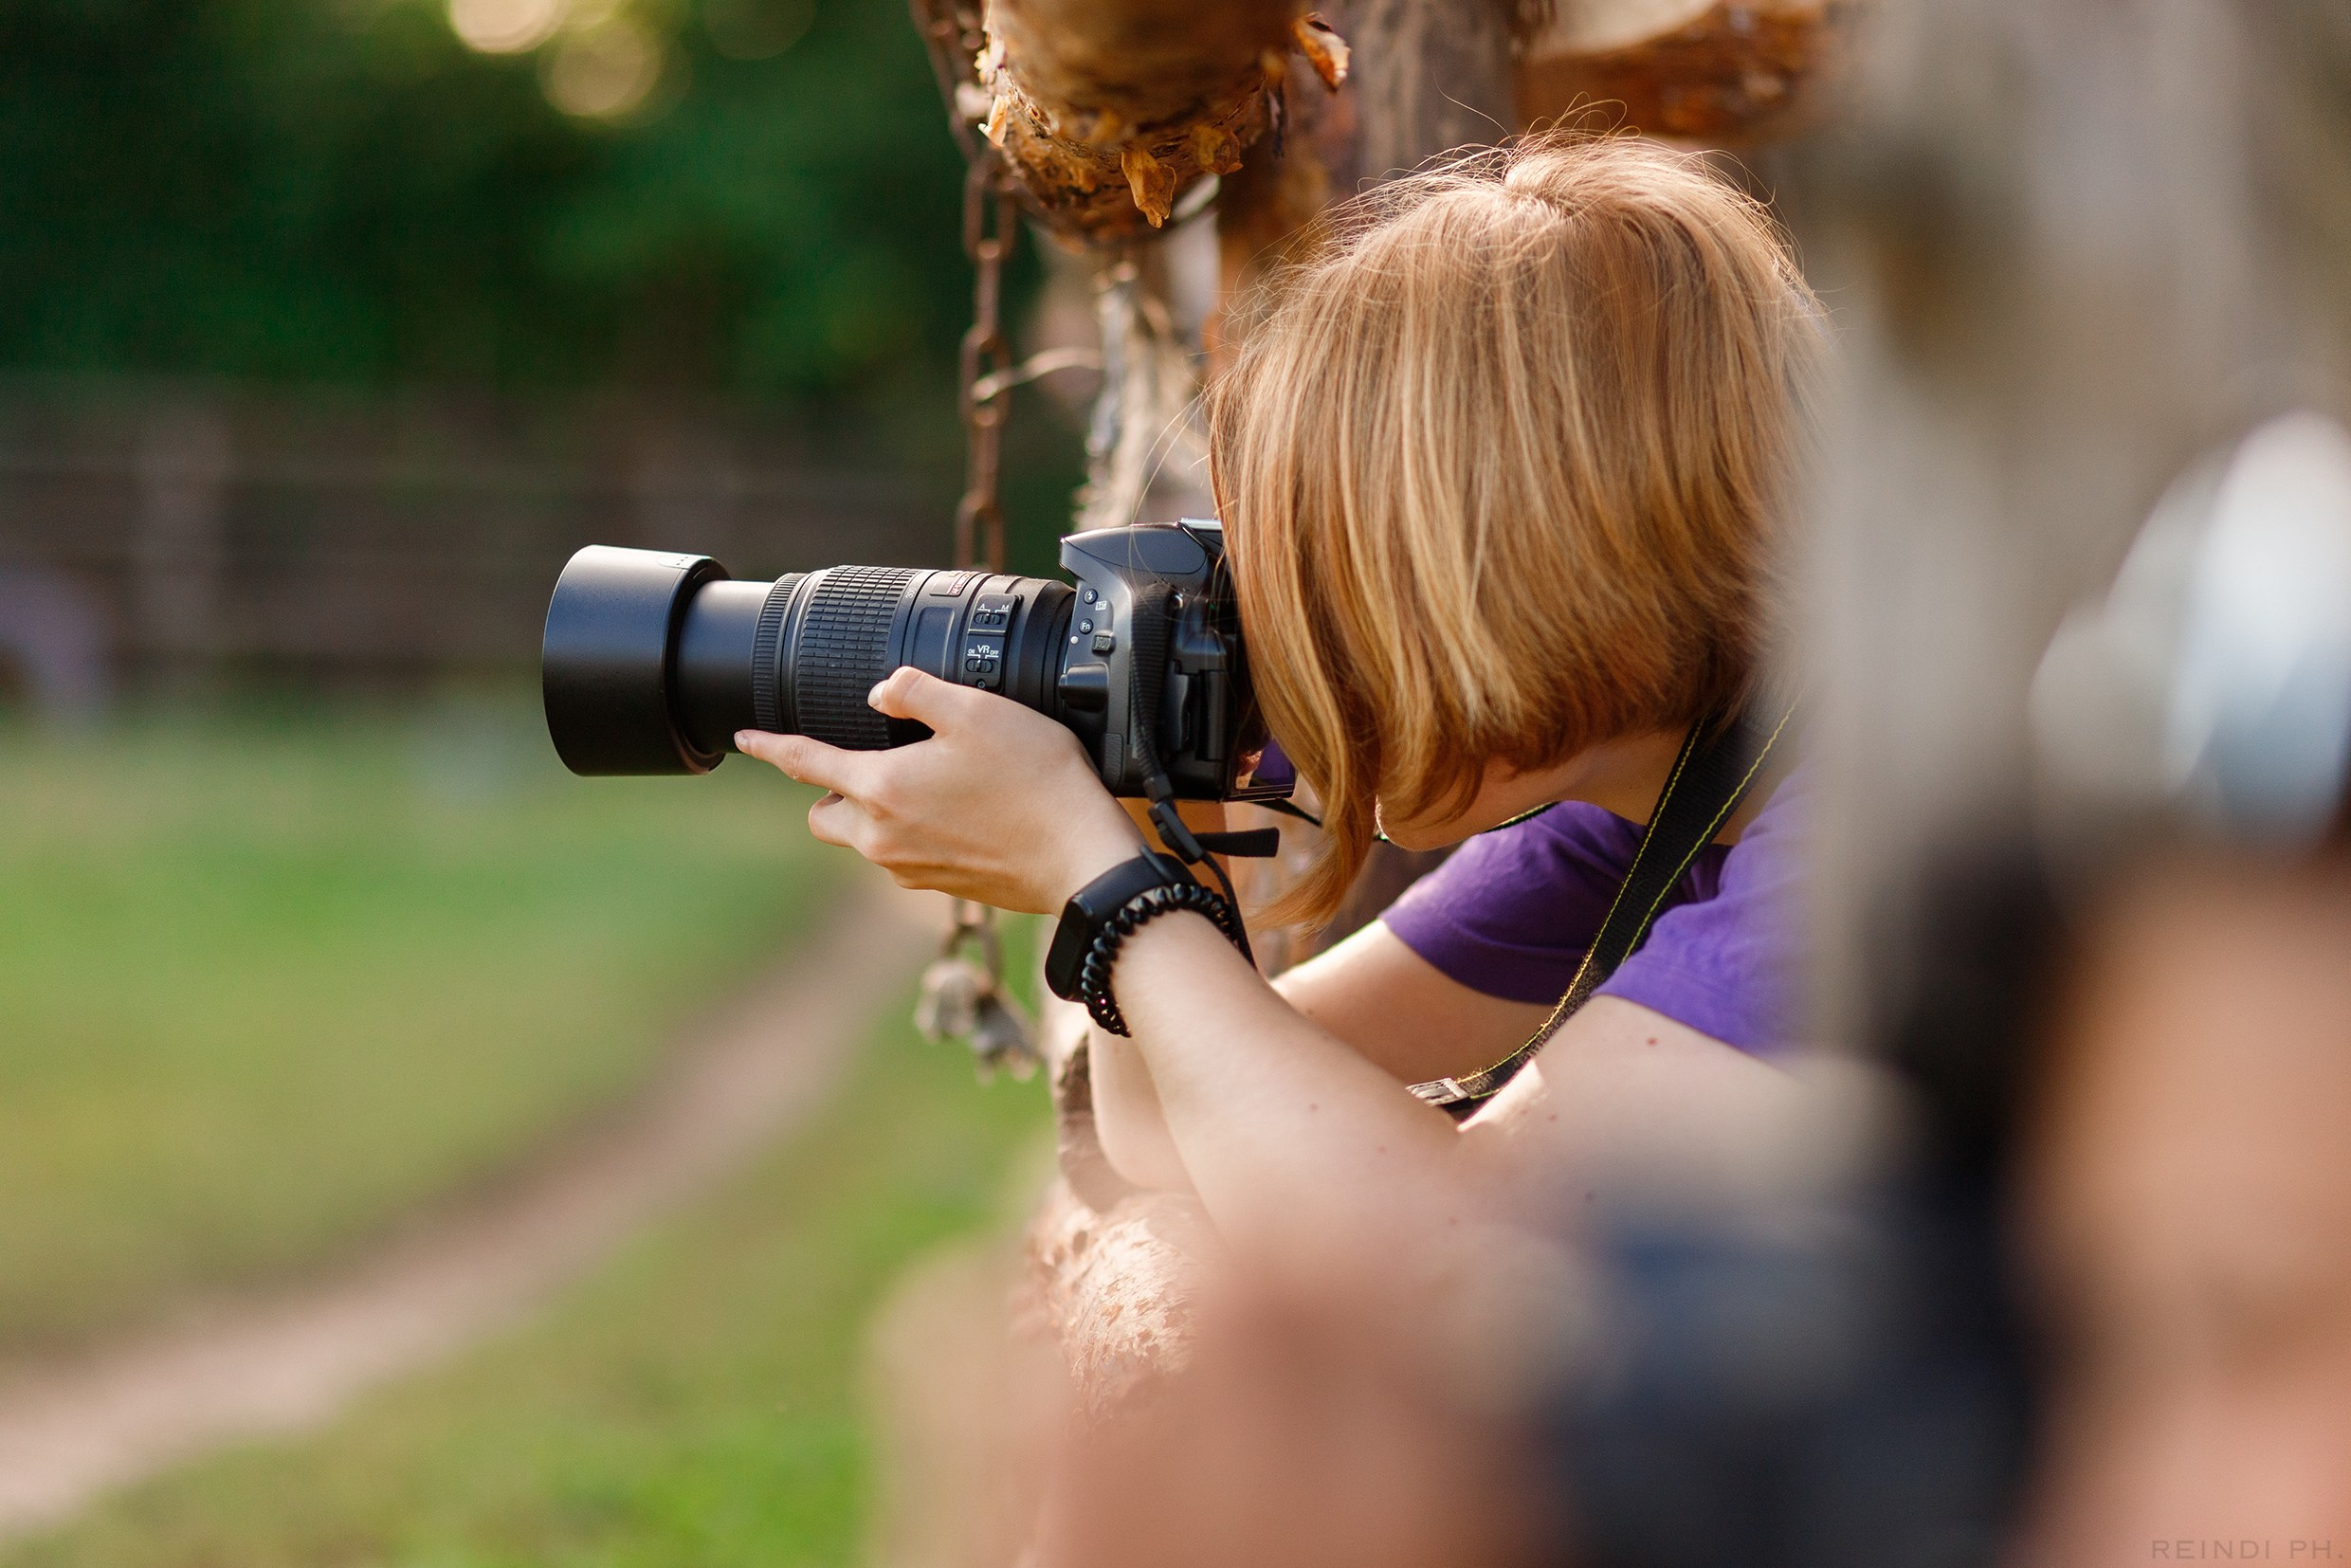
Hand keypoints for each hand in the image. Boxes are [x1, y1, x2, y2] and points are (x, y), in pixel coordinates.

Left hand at [734, 666, 1143, 913]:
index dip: (770, 747)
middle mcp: (882, 838)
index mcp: (880, 789)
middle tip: (876, 762)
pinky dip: (914, 835)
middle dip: (832, 790)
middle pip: (823, 815)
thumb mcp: (976, 710)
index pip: (805, 764)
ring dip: (878, 813)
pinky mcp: (941, 888)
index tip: (745, 739)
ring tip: (933, 785)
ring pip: (865, 839)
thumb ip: (914, 691)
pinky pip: (904, 858)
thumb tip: (879, 694)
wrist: (1081, 858)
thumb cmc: (1035, 781)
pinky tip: (960, 815)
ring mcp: (910, 870)